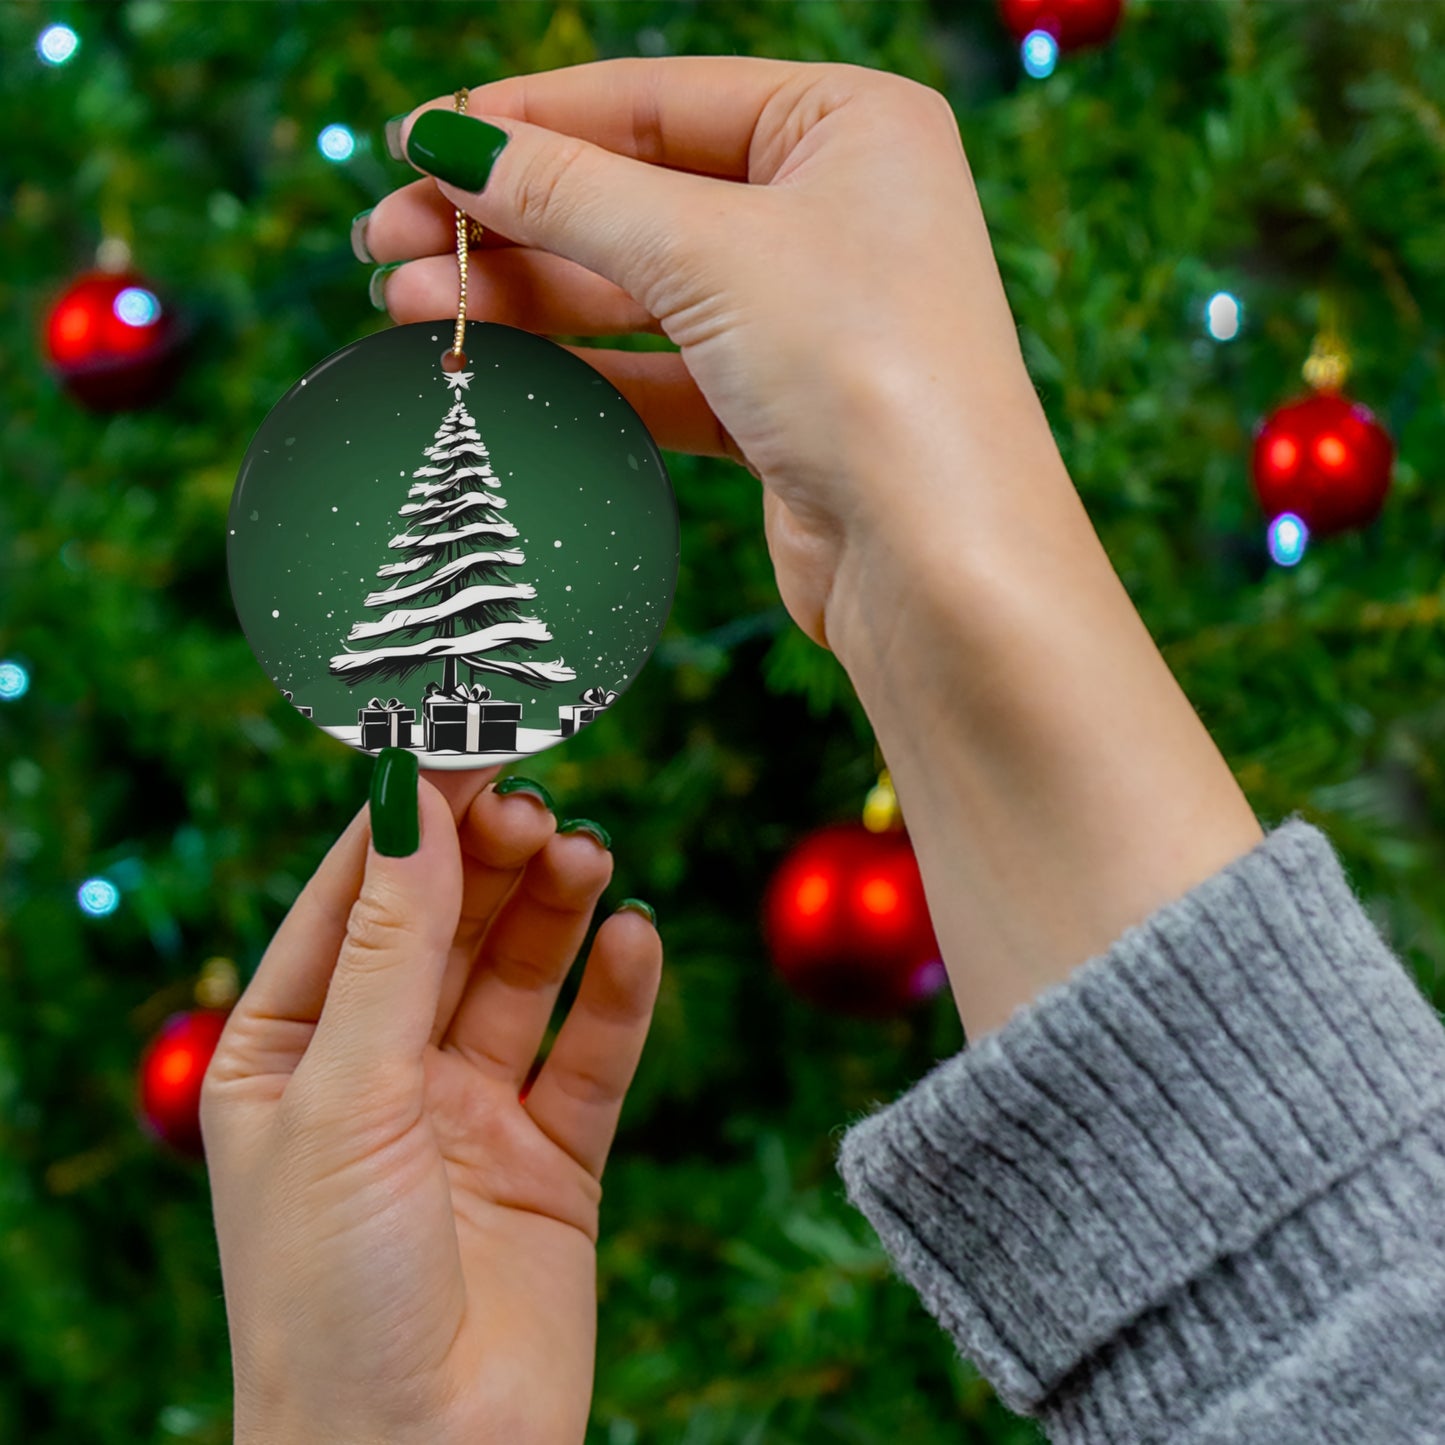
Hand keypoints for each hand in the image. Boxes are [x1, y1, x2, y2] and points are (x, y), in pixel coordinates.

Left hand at [202, 764, 661, 1444]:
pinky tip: (635, 940)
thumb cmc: (330, 1294)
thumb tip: (413, 799)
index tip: (466, 739)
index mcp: (289, 1050)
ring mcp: (469, 1112)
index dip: (409, 818)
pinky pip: (592, 1054)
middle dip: (489, 859)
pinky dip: (617, 994)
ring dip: (555, 909)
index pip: (353, 898)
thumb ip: (392, 945)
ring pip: (521, 975)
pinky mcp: (552, 1158)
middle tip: (538, 804)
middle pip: (446, 924)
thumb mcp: (346, 1096)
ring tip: (587, 856)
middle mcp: (380, 1070)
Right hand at [362, 56, 1055, 656]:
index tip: (417, 142)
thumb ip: (572, 193)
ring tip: (406, 305)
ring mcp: (808, 315)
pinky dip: (578, 367)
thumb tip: (451, 142)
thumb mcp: (707, 252)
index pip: (655, 100)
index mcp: (848, 125)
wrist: (938, 562)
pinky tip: (491, 362)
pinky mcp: (781, 409)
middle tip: (386, 241)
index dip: (527, 120)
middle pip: (636, 196)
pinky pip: (660, 370)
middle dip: (508, 219)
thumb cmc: (865, 372)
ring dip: (525, 296)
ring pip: (638, 289)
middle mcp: (834, 211)